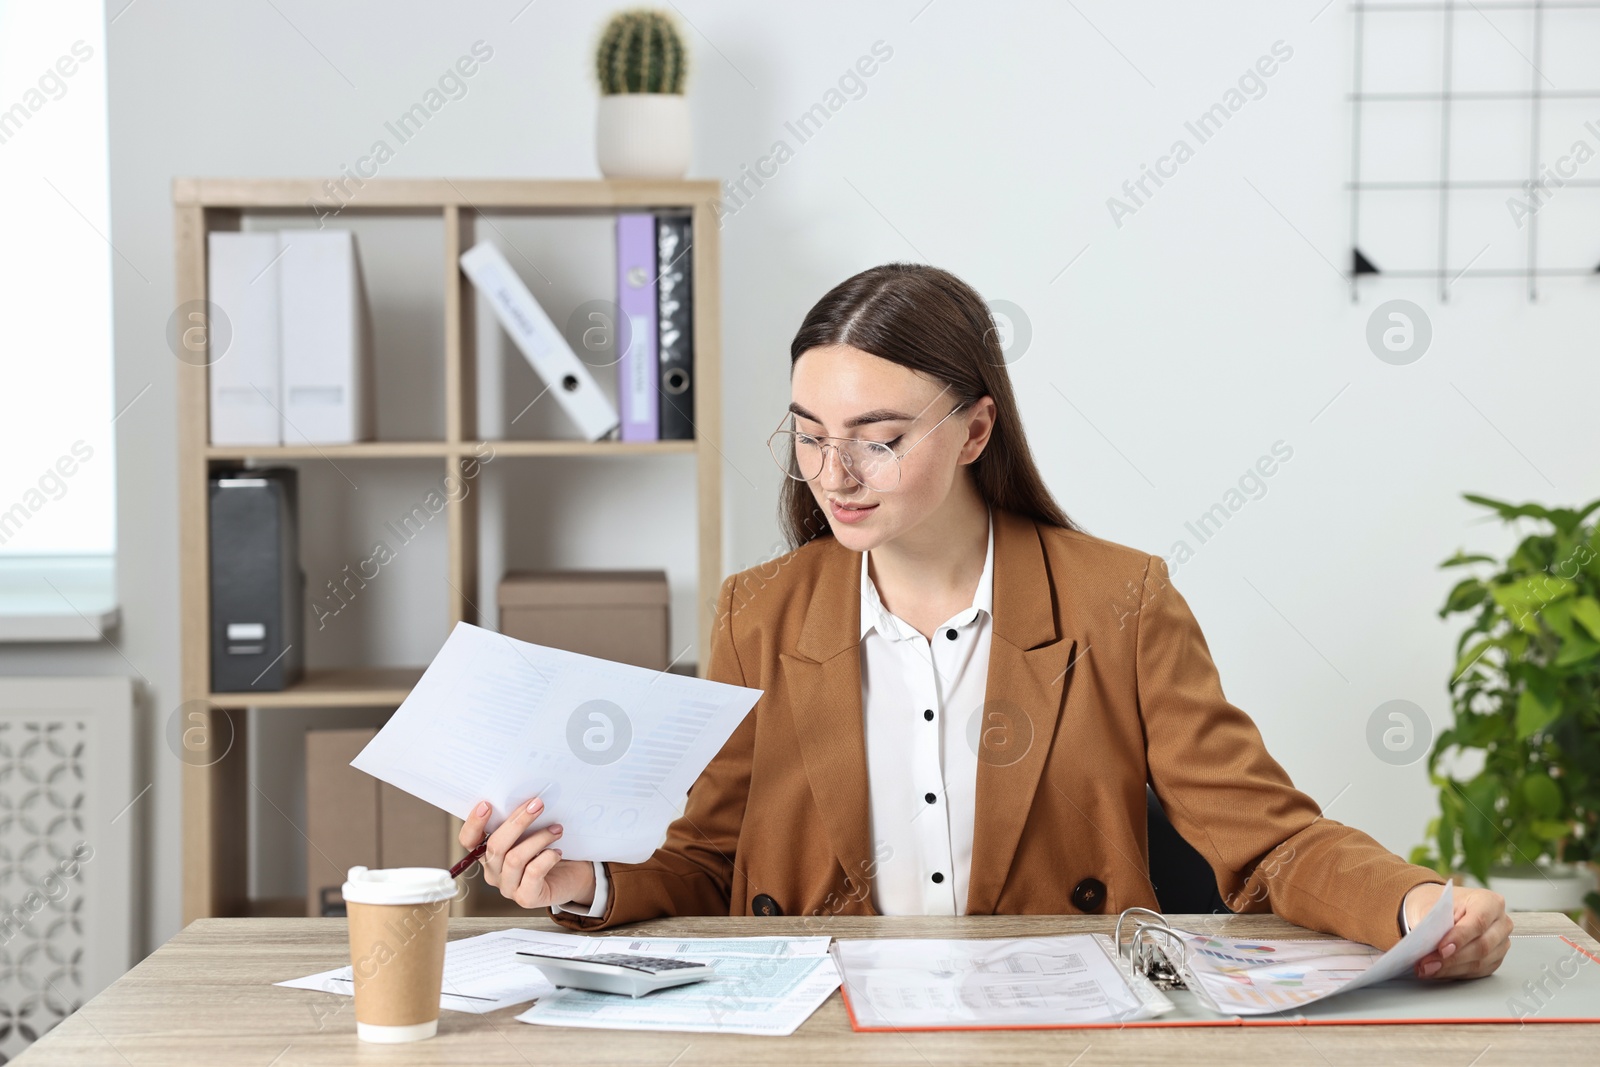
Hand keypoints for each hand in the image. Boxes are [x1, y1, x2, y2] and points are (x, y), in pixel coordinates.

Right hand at [458, 797, 596, 910]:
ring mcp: (508, 888)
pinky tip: (557, 852)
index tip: (487, 804)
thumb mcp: (530, 834)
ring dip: (538, 838)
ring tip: (556, 829)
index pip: (469, 840)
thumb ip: (520, 824)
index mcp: (488, 854)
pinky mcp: (526, 898)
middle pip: (495, 846)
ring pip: (515, 858)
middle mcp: (493, 872)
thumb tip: (525, 801)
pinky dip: (547, 857)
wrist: (572, 878)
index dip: (474, 823)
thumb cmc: (548, 851)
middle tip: (537, 805)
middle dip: (518, 822)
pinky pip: (533, 873)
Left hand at [1404, 883, 1512, 978]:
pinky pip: (1478, 972)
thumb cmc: (1438, 905)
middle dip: (1452, 958)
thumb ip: (1432, 923)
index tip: (1441, 949)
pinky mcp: (1495, 959)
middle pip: (1482, 946)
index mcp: (1489, 902)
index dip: (1460, 938)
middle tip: (1427, 963)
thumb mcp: (1430, 906)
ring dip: (1451, 969)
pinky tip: (1438, 971)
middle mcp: (1501, 923)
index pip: (1478, 922)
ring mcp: (1501, 943)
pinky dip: (1455, 973)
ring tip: (1427, 968)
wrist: (1440, 910)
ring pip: (1480, 962)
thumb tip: (1427, 943)